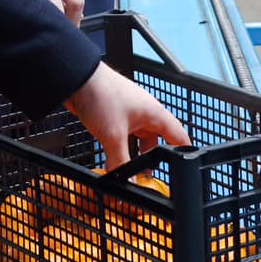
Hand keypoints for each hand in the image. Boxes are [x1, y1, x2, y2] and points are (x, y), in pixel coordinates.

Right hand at [0, 0, 84, 24]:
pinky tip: (23, 18)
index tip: (72, 26)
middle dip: (58, 25)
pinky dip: (24, 18)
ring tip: (37, 25)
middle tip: (55, 32)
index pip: (76, 1)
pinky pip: (21, 12)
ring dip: (40, 23)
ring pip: (40, 15)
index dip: (75, 20)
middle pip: (58, 12)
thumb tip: (72, 10)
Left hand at [65, 63, 190, 173]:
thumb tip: (126, 183)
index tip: (184, 169)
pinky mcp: (115, 115)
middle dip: (154, 159)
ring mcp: (130, 113)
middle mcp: (145, 113)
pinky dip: (123, 148)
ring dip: (136, 155)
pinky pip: (125, 136)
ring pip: (140, 139)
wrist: (76, 77)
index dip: (184, 154)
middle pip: (158, 141)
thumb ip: (121, 162)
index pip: (179, 136)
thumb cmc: (101, 94)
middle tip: (150, 178)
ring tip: (132, 172)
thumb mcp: (113, 136)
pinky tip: (114, 159)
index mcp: (154, 114)